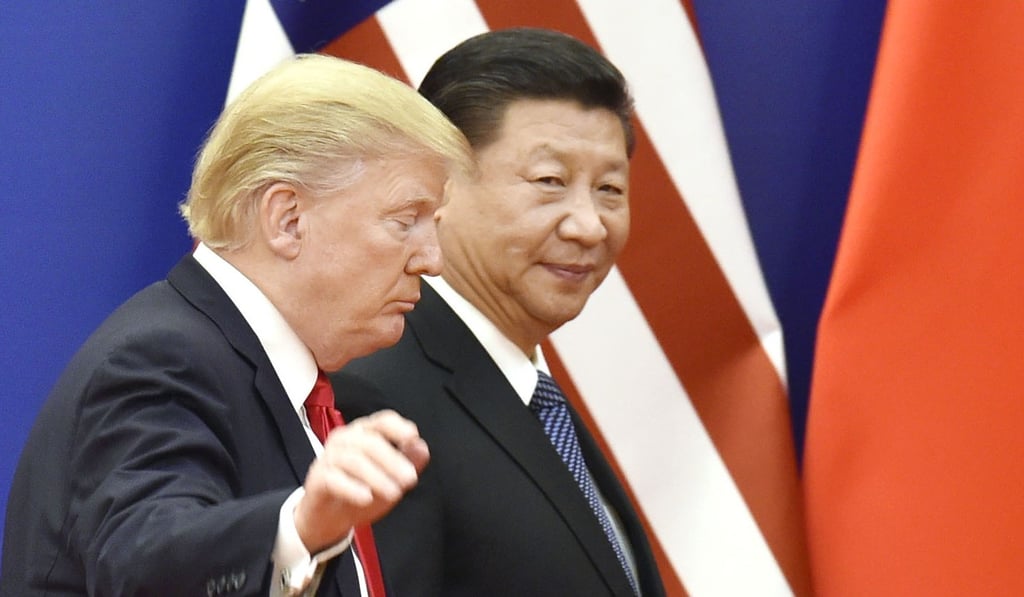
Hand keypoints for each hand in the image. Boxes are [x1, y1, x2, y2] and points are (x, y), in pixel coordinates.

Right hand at [293, 409, 429, 552]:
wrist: (329, 517)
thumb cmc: (362, 489)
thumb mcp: (392, 478)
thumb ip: (408, 462)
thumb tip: (422, 447)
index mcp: (365, 433)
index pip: (381, 421)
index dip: (397, 427)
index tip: (412, 437)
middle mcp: (345, 439)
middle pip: (370, 442)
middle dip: (393, 460)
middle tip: (410, 479)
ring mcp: (329, 457)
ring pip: (353, 460)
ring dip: (377, 477)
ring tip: (394, 494)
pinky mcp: (318, 478)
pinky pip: (333, 479)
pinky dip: (352, 488)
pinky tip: (366, 498)